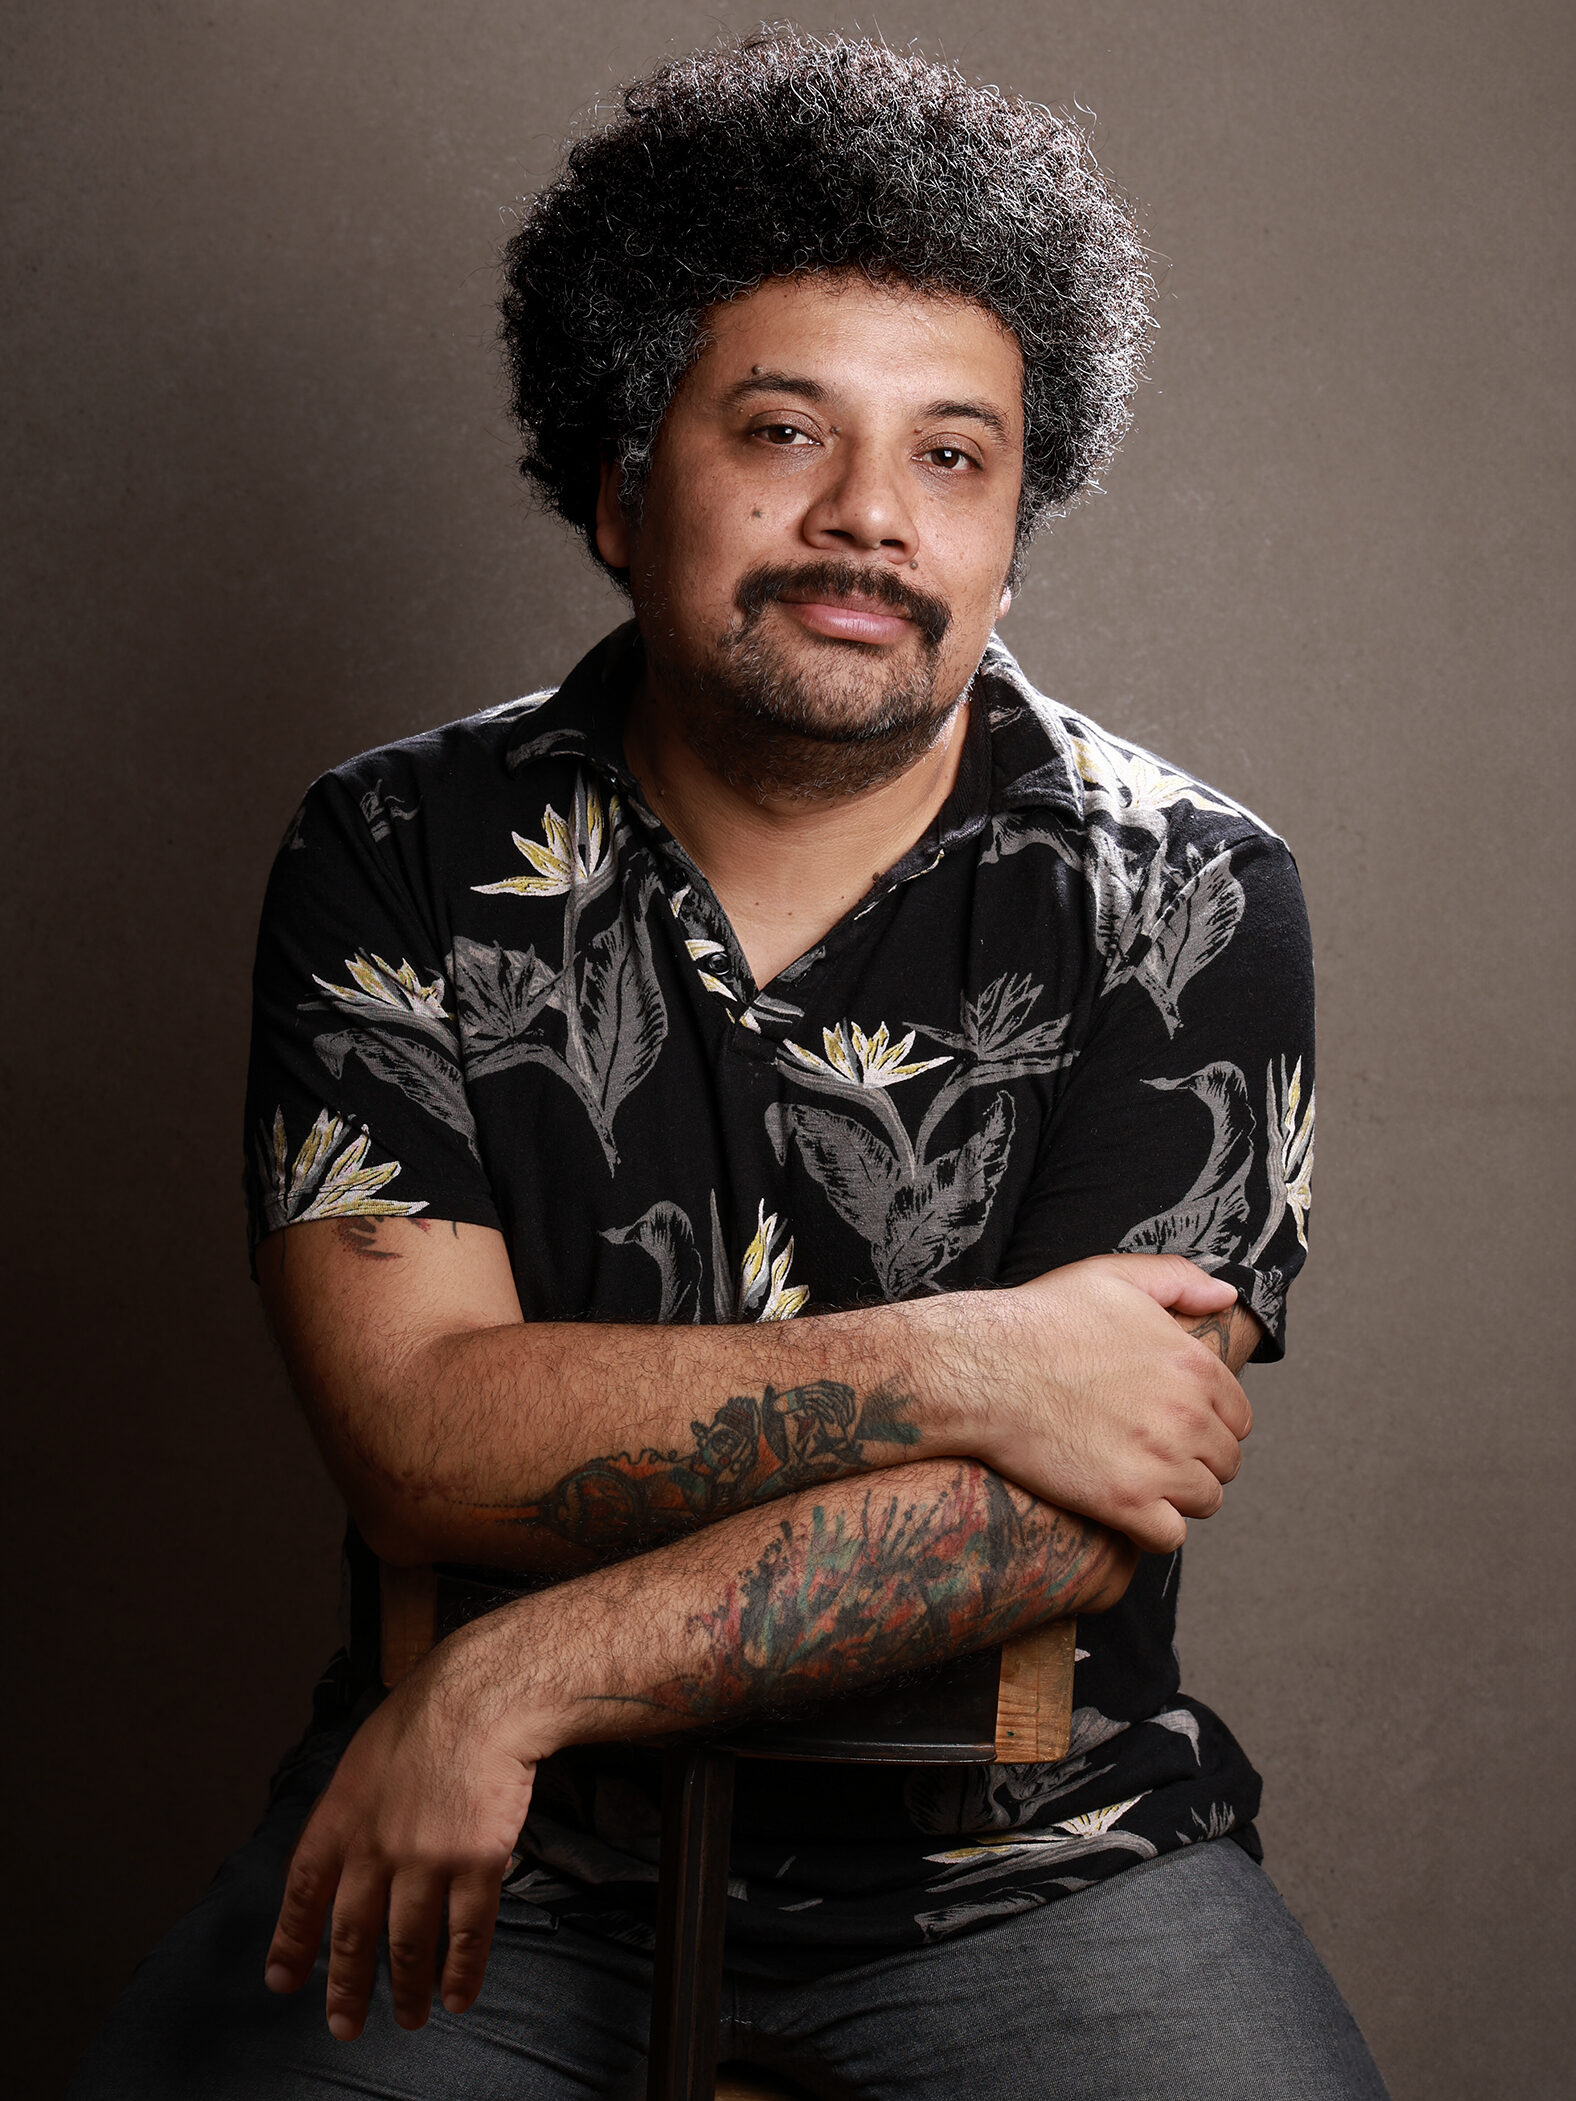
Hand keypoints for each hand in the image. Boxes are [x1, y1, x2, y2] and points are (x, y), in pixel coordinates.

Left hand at [264, 1626, 548, 2039]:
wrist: (482, 1697)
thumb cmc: (424, 1715)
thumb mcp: (362, 1756)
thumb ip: (347, 1811)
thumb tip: (339, 1857)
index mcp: (340, 1817)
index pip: (303, 1892)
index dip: (291, 1941)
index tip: (282, 1980)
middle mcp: (375, 1848)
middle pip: (353, 1933)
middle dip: (345, 1987)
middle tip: (344, 2024)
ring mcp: (427, 1860)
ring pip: (409, 1946)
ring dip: (407, 1991)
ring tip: (409, 2018)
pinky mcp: (477, 1863)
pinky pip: (467, 1934)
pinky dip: (461, 1973)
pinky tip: (457, 1996)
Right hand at [958, 1254, 1251, 1552]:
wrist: (982, 1367)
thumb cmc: (1040, 1319)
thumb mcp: (1112, 1276)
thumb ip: (1179, 1278)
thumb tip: (1227, 1295)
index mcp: (1193, 1365)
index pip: (1239, 1417)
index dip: (1211, 1423)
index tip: (1178, 1425)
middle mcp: (1187, 1416)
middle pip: (1226, 1463)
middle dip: (1197, 1461)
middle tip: (1154, 1454)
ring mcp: (1158, 1462)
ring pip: (1206, 1501)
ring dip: (1179, 1496)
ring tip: (1142, 1482)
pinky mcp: (1124, 1502)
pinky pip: (1170, 1537)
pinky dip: (1154, 1530)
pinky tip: (1127, 1511)